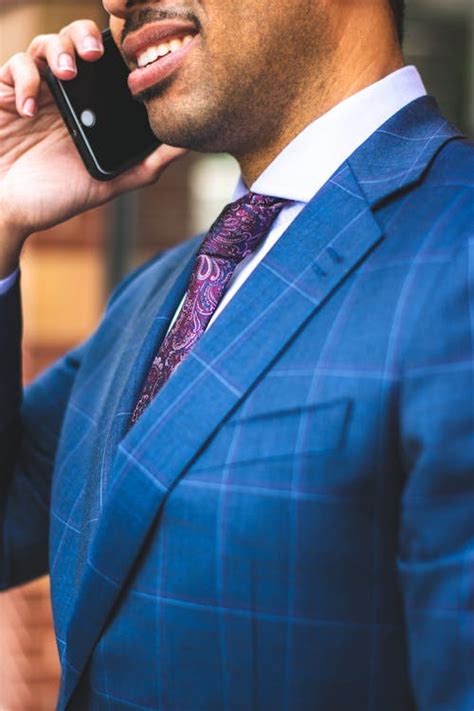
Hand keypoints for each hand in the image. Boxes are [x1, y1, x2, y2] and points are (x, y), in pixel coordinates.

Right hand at [0, 19, 185, 267]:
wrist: (10, 212)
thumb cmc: (54, 198)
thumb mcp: (106, 185)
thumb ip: (144, 167)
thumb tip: (185, 147)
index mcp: (90, 109)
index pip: (106, 65)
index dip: (117, 52)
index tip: (130, 61)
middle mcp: (64, 95)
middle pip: (76, 41)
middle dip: (86, 37)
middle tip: (96, 54)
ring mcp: (34, 92)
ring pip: (46, 45)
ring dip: (59, 51)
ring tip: (67, 74)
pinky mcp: (5, 94)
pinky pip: (14, 66)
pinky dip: (25, 79)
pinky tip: (30, 109)